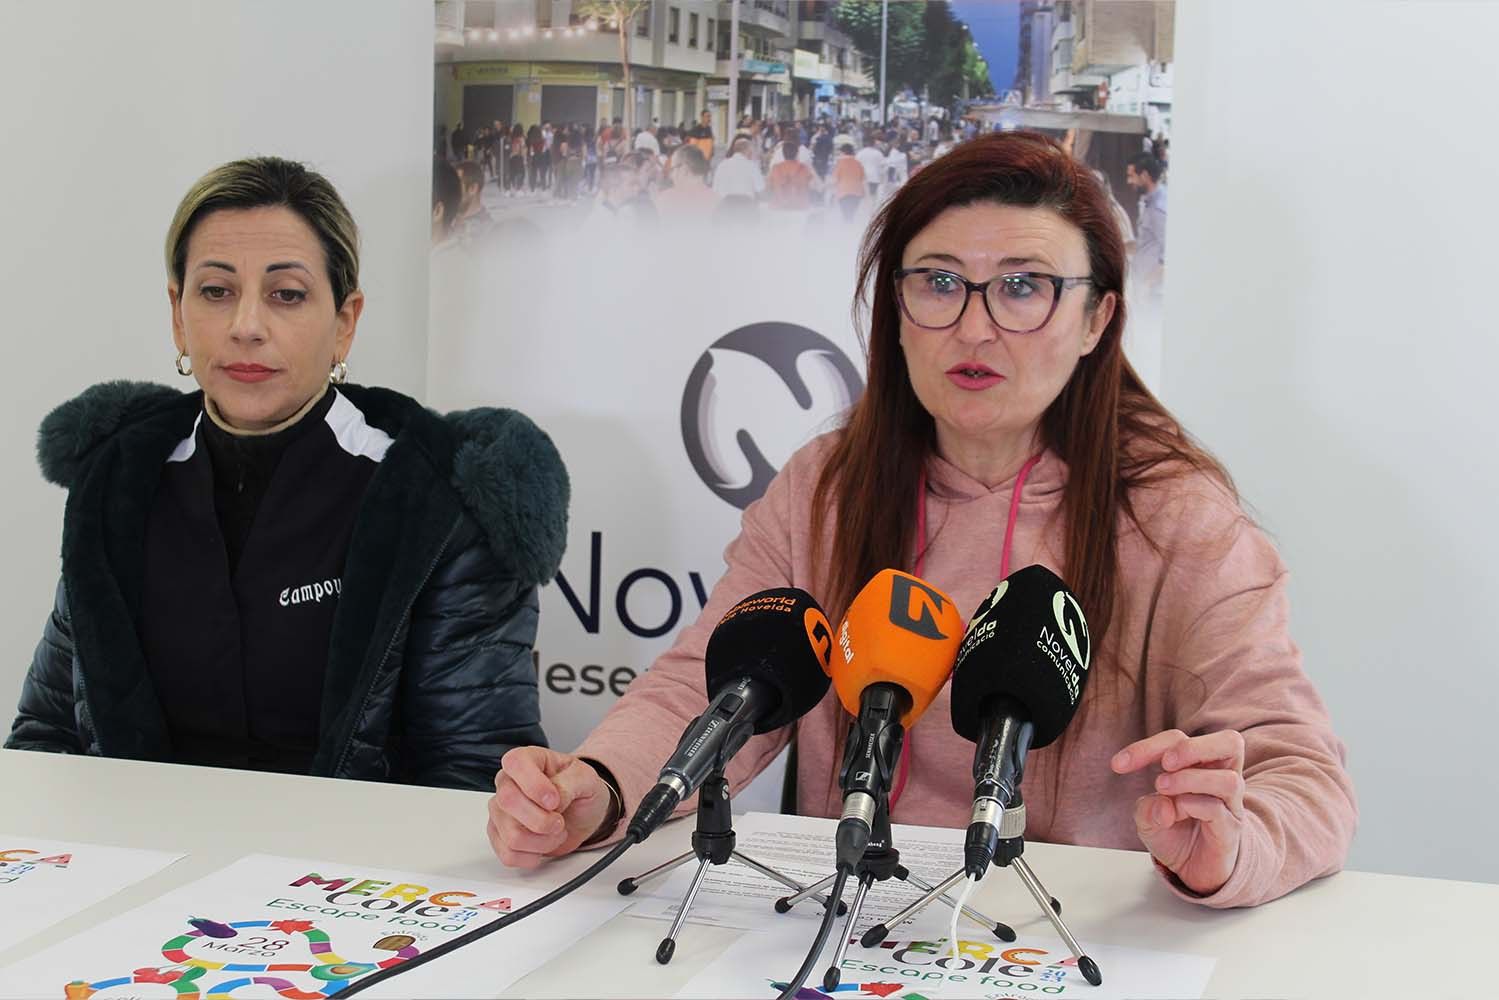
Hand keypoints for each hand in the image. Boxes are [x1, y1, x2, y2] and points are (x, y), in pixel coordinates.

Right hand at [486, 747, 613, 868]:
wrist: (583, 814)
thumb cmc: (581, 791)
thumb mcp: (587, 779)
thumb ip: (569, 783)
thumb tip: (552, 798)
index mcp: (527, 760)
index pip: (515, 763)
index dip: (533, 785)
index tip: (554, 801)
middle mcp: (508, 783)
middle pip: (508, 802)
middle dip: (542, 820)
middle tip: (559, 821)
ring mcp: (500, 811)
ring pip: (511, 834)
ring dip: (543, 841)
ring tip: (555, 832)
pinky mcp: (500, 836)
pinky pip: (508, 854)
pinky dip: (533, 856)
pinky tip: (543, 844)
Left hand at [1111, 729, 1245, 895]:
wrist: (1194, 871)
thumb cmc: (1175, 835)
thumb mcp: (1147, 819)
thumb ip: (1147, 808)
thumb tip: (1163, 805)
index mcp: (1200, 765)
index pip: (1180, 740)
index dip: (1147, 747)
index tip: (1117, 765)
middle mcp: (1220, 778)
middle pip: (1230, 742)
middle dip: (1190, 748)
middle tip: (1164, 764)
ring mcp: (1230, 804)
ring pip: (1229, 780)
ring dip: (1190, 779)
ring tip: (1163, 788)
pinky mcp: (1230, 829)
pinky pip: (1219, 810)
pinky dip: (1192, 806)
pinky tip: (1176, 812)